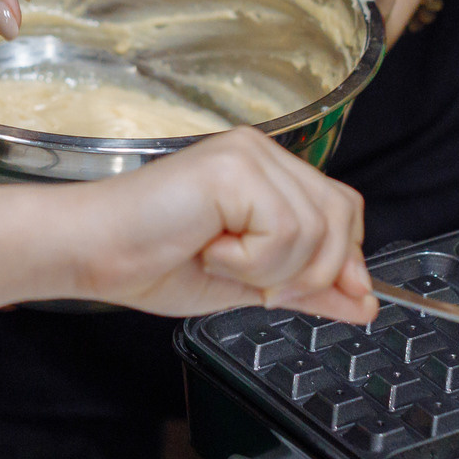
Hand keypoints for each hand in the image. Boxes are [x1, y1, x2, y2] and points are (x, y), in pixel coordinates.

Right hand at [72, 129, 373, 323]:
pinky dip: (251, 262)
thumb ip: (307, 288)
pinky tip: (209, 249)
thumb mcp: (247, 284)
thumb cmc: (150, 262)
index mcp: (263, 172)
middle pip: (341, 216)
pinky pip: (284, 230)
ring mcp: (247, 155)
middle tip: (256, 282)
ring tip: (221, 260)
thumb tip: (366, 306)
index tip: (349, 300)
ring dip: (272, 270)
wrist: (92, 253)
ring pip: (315, 230)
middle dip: (312, 272)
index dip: (348, 259)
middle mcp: (260, 152)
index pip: (342, 208)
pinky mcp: (233, 169)